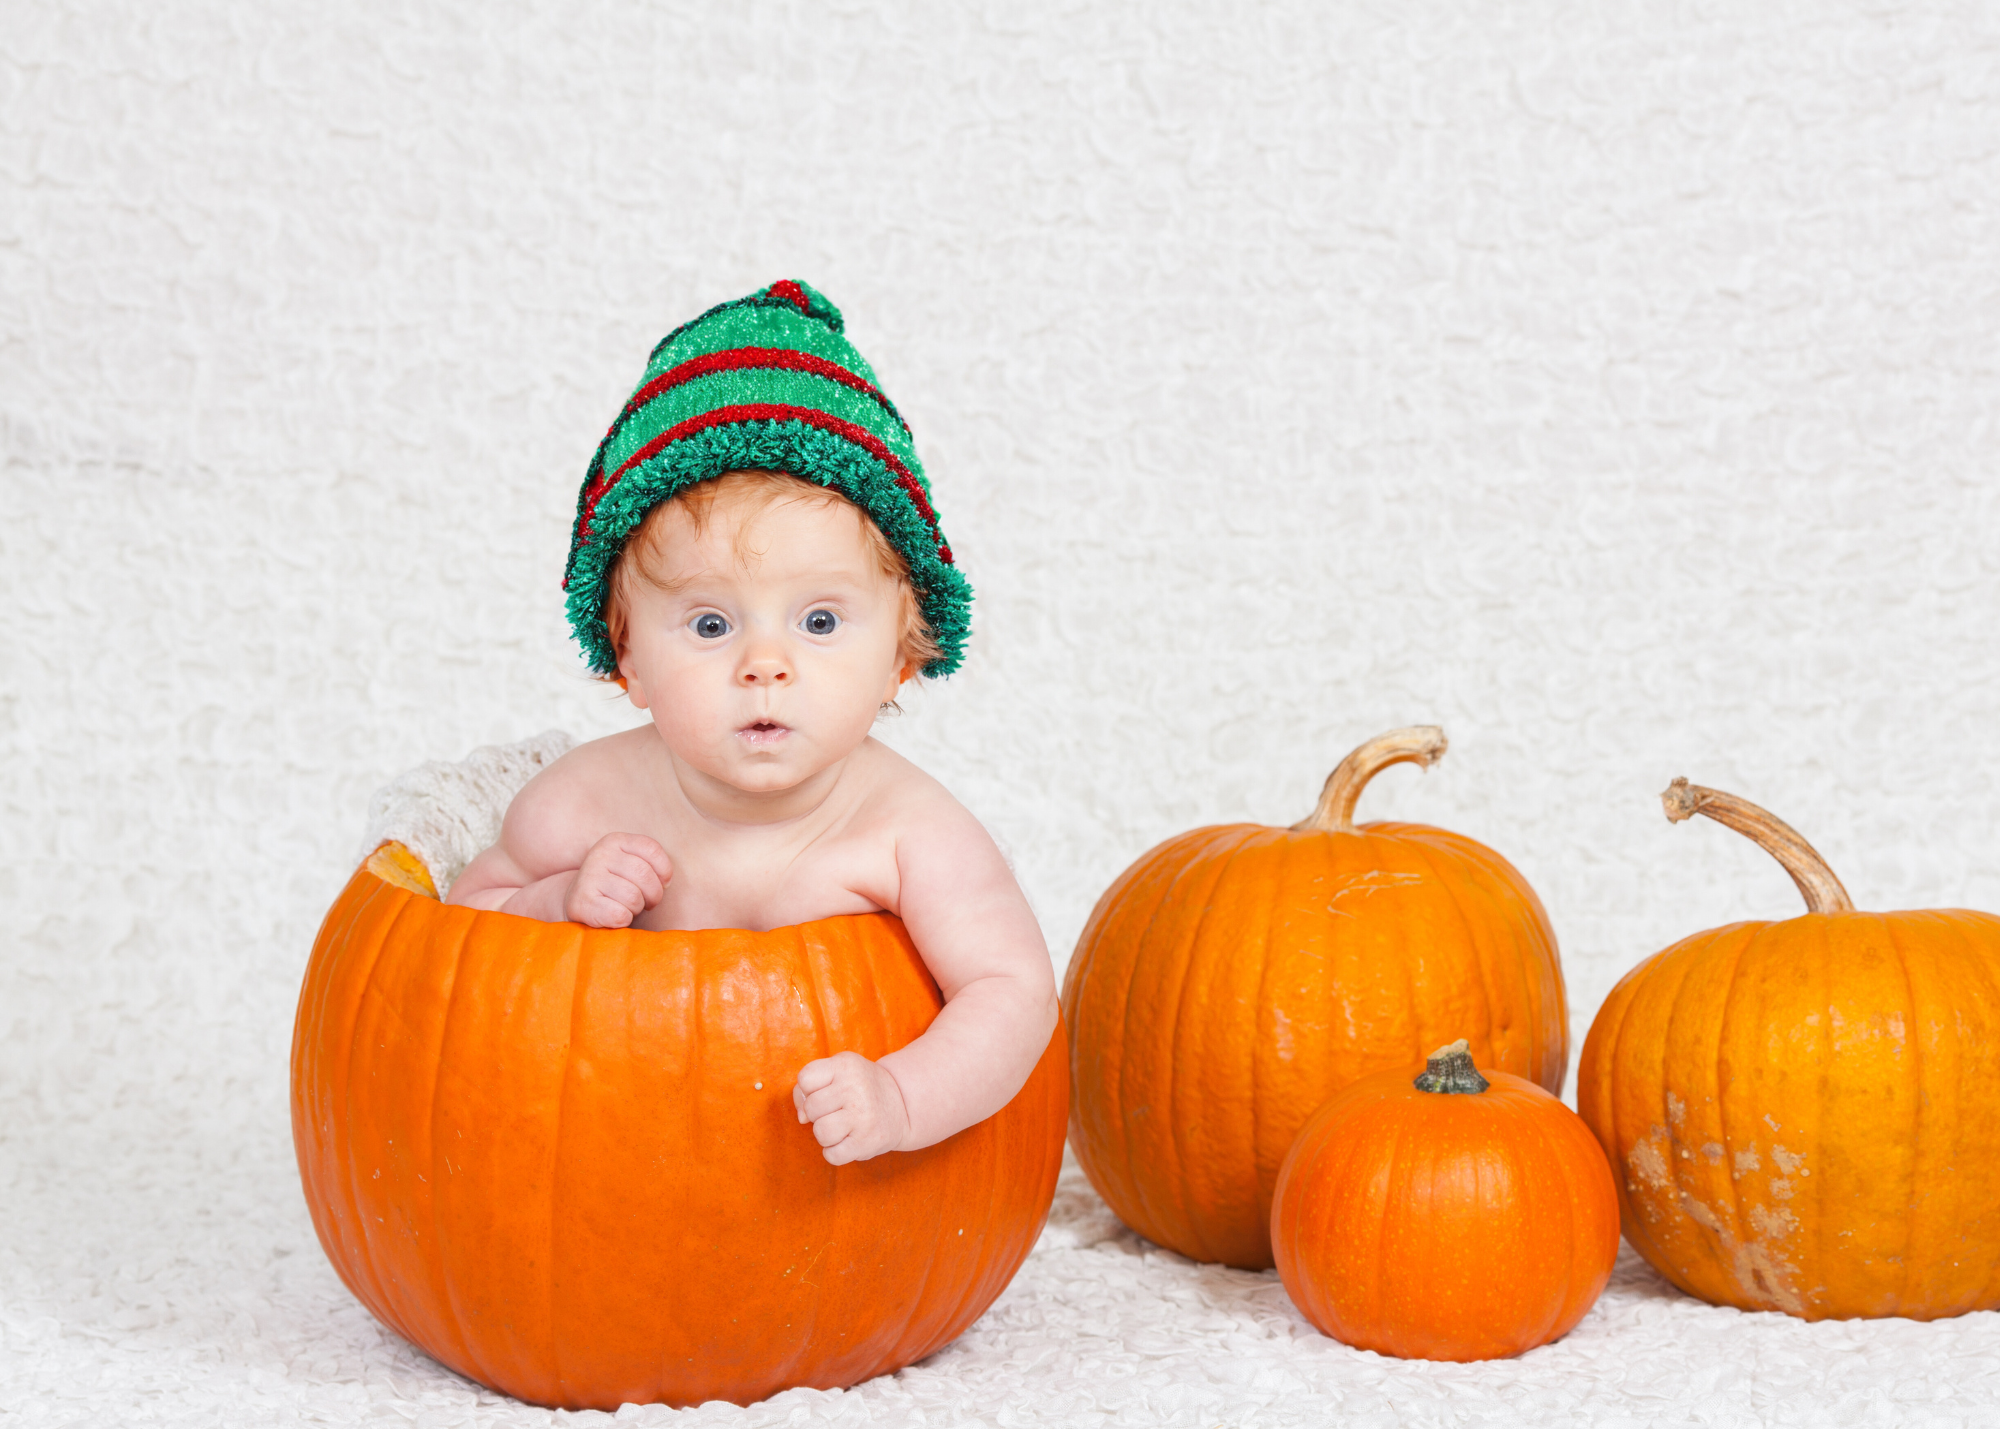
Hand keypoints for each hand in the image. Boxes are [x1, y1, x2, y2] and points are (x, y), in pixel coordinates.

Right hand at [562, 833, 670, 927]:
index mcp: (615, 841)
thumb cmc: (616, 885)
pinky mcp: (582, 902)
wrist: (580, 903)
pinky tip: (615, 916)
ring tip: (627, 907)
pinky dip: (623, 921)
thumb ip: (651, 864)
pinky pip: (619, 915)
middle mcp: (600, 854)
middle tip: (646, 902)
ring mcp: (589, 877)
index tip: (662, 884)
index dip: (664, 871)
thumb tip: (665, 883)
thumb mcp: (632, 865)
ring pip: (633, 897)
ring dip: (636, 909)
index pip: (652, 849)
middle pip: (645, 875)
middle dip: (653, 895)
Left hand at [792, 1052, 911, 1164]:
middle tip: (838, 1110)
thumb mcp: (838, 1072)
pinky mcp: (867, 1142)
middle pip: (811, 1108)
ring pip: (820, 1132)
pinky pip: (832, 1155)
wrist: (902, 1106)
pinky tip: (848, 1141)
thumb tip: (801, 1117)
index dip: (809, 1089)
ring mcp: (863, 1116)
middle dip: (818, 1113)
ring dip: (826, 1134)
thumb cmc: (859, 1088)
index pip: (805, 1078)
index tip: (827, 1091)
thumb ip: (808, 1086)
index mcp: (846, 1065)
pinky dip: (835, 1152)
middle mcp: (855, 1088)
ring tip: (842, 1127)